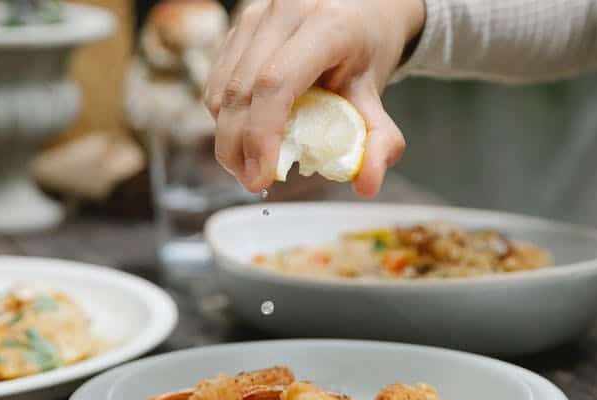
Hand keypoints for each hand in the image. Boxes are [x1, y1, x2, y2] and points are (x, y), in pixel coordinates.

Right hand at [204, 0, 424, 197]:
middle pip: (240, 89)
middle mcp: (284, 13)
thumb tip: (367, 185)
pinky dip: (225, 118)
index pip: (276, 83)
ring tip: (248, 167)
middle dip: (238, 147)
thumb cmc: (365, 49)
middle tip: (253, 183)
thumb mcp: (377, 93)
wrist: (359, 9)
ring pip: (221, 88)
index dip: (262, 134)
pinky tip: (246, 138)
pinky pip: (217, 81)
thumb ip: (379, 140)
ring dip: (227, 137)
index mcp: (326, 25)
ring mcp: (255, 17)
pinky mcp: (238, 28)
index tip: (263, 176)